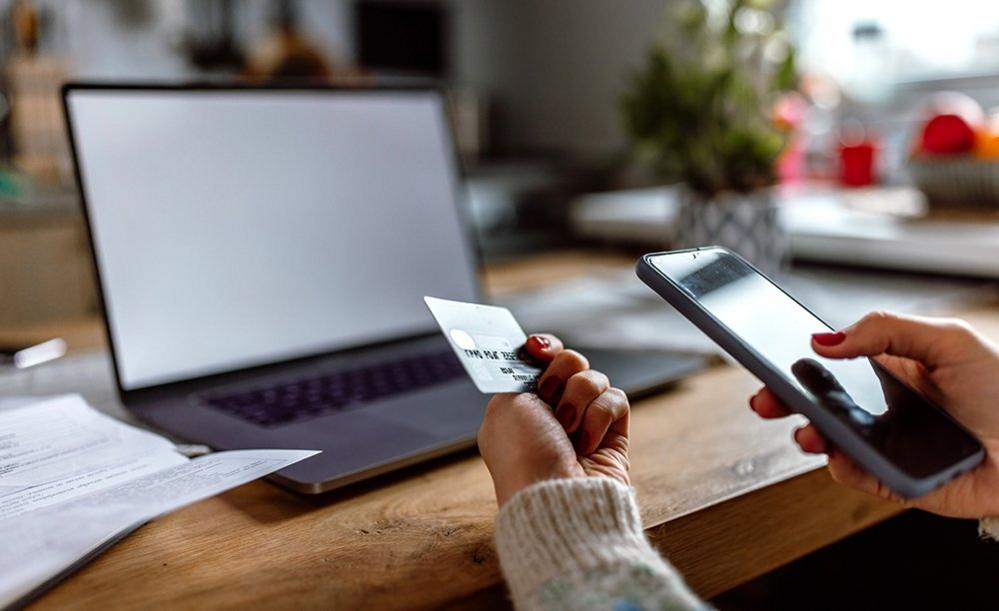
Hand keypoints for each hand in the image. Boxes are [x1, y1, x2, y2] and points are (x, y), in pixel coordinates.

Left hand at [477, 334, 630, 505]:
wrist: (553, 495)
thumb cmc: (522, 456)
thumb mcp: (503, 406)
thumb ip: (519, 375)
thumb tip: (535, 357)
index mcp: (522, 404)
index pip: (541, 358)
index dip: (543, 347)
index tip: (536, 348)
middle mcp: (553, 411)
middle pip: (570, 361)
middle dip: (560, 375)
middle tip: (550, 399)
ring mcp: (584, 422)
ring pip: (595, 378)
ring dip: (578, 399)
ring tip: (568, 430)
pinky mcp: (613, 434)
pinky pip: (616, 399)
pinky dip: (599, 418)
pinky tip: (586, 443)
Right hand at [751, 311, 998, 517]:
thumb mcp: (948, 340)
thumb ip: (885, 330)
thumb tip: (825, 338)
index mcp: (885, 369)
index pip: (828, 362)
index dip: (795, 360)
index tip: (768, 355)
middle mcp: (878, 406)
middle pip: (815, 402)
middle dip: (782, 399)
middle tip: (765, 398)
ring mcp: (882, 443)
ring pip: (827, 439)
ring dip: (808, 433)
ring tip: (808, 430)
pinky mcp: (892, 479)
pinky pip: (853, 473)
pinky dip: (841, 465)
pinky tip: (841, 454)